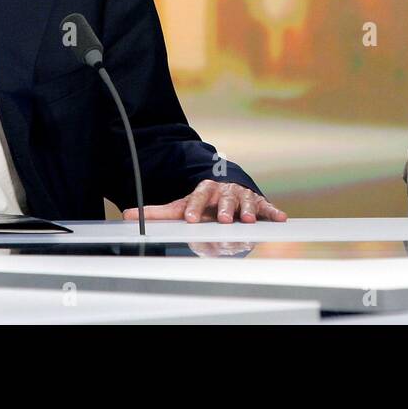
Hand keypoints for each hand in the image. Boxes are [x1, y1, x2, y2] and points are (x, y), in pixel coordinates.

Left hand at [121, 180, 287, 223]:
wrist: (226, 188)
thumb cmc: (203, 202)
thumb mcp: (181, 205)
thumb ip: (159, 212)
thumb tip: (126, 214)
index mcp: (204, 191)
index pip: (197, 197)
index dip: (194, 207)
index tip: (191, 218)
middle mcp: (224, 191)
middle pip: (223, 198)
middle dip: (223, 208)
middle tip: (222, 218)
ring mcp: (242, 196)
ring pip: (244, 201)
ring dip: (247, 209)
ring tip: (248, 220)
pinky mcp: (258, 202)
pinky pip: (267, 207)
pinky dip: (273, 212)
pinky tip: (281, 218)